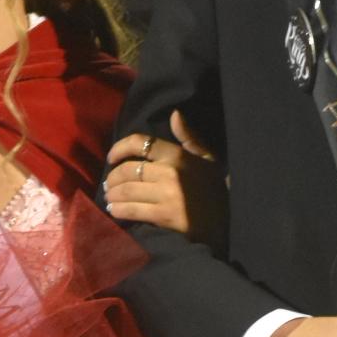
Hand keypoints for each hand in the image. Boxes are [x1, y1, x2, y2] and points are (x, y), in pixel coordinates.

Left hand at [106, 110, 228, 249]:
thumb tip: (174, 114)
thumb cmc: (214, 189)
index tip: (111, 158)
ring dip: (112, 195)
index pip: (140, 143)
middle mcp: (170, 172)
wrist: (228, 222)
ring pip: (127, 191)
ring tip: (109, 198)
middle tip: (108, 185)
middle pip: (128, 170)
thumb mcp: (207, 158)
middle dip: (112, 178)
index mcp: (178, 155)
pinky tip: (114, 211)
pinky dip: (118, 211)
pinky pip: (132, 210)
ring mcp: (167, 195)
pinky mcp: (165, 216)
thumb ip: (189, 137)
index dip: (119, 148)